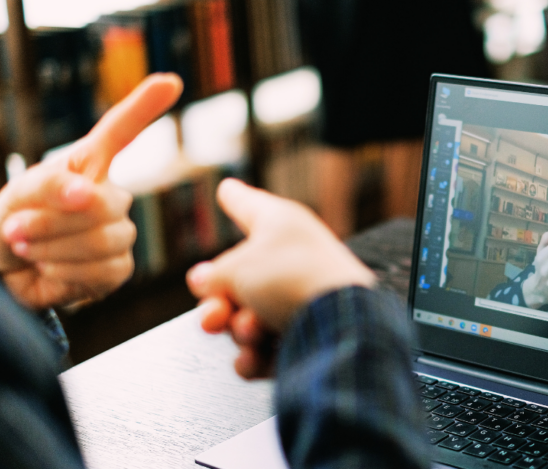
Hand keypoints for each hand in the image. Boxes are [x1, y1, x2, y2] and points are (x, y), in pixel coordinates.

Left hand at [0, 73, 182, 308]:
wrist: (4, 271)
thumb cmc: (14, 220)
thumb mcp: (20, 193)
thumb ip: (51, 184)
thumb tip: (87, 193)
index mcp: (89, 167)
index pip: (120, 132)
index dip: (144, 107)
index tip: (170, 82)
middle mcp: (111, 197)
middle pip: (105, 203)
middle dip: (54, 221)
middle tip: (16, 229)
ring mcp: (118, 233)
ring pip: (105, 239)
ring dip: (53, 248)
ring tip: (26, 249)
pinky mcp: (118, 268)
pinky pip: (103, 270)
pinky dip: (65, 273)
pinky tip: (49, 269)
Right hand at [189, 179, 375, 378]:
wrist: (340, 326)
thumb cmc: (293, 280)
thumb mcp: (236, 267)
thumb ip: (214, 274)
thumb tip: (206, 282)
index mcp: (281, 226)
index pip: (250, 206)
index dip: (234, 198)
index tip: (227, 189)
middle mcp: (292, 258)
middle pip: (238, 279)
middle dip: (219, 303)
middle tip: (215, 315)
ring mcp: (301, 299)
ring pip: (248, 318)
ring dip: (240, 331)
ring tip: (251, 331)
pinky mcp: (308, 337)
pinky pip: (266, 349)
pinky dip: (257, 357)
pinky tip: (254, 358)